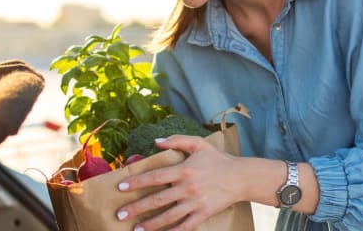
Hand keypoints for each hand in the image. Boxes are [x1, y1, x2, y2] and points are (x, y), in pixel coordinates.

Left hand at [115, 135, 243, 230]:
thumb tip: (156, 141)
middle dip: (136, 208)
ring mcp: (195, 203)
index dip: (136, 182)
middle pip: (157, 200)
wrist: (242, 178)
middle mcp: (187, 188)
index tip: (120, 187)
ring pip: (168, 216)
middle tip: (120, 214)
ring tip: (135, 230)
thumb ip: (177, 141)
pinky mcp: (203, 214)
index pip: (154, 177)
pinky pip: (185, 226)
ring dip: (150, 224)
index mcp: (183, 170)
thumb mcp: (199, 144)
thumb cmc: (218, 159)